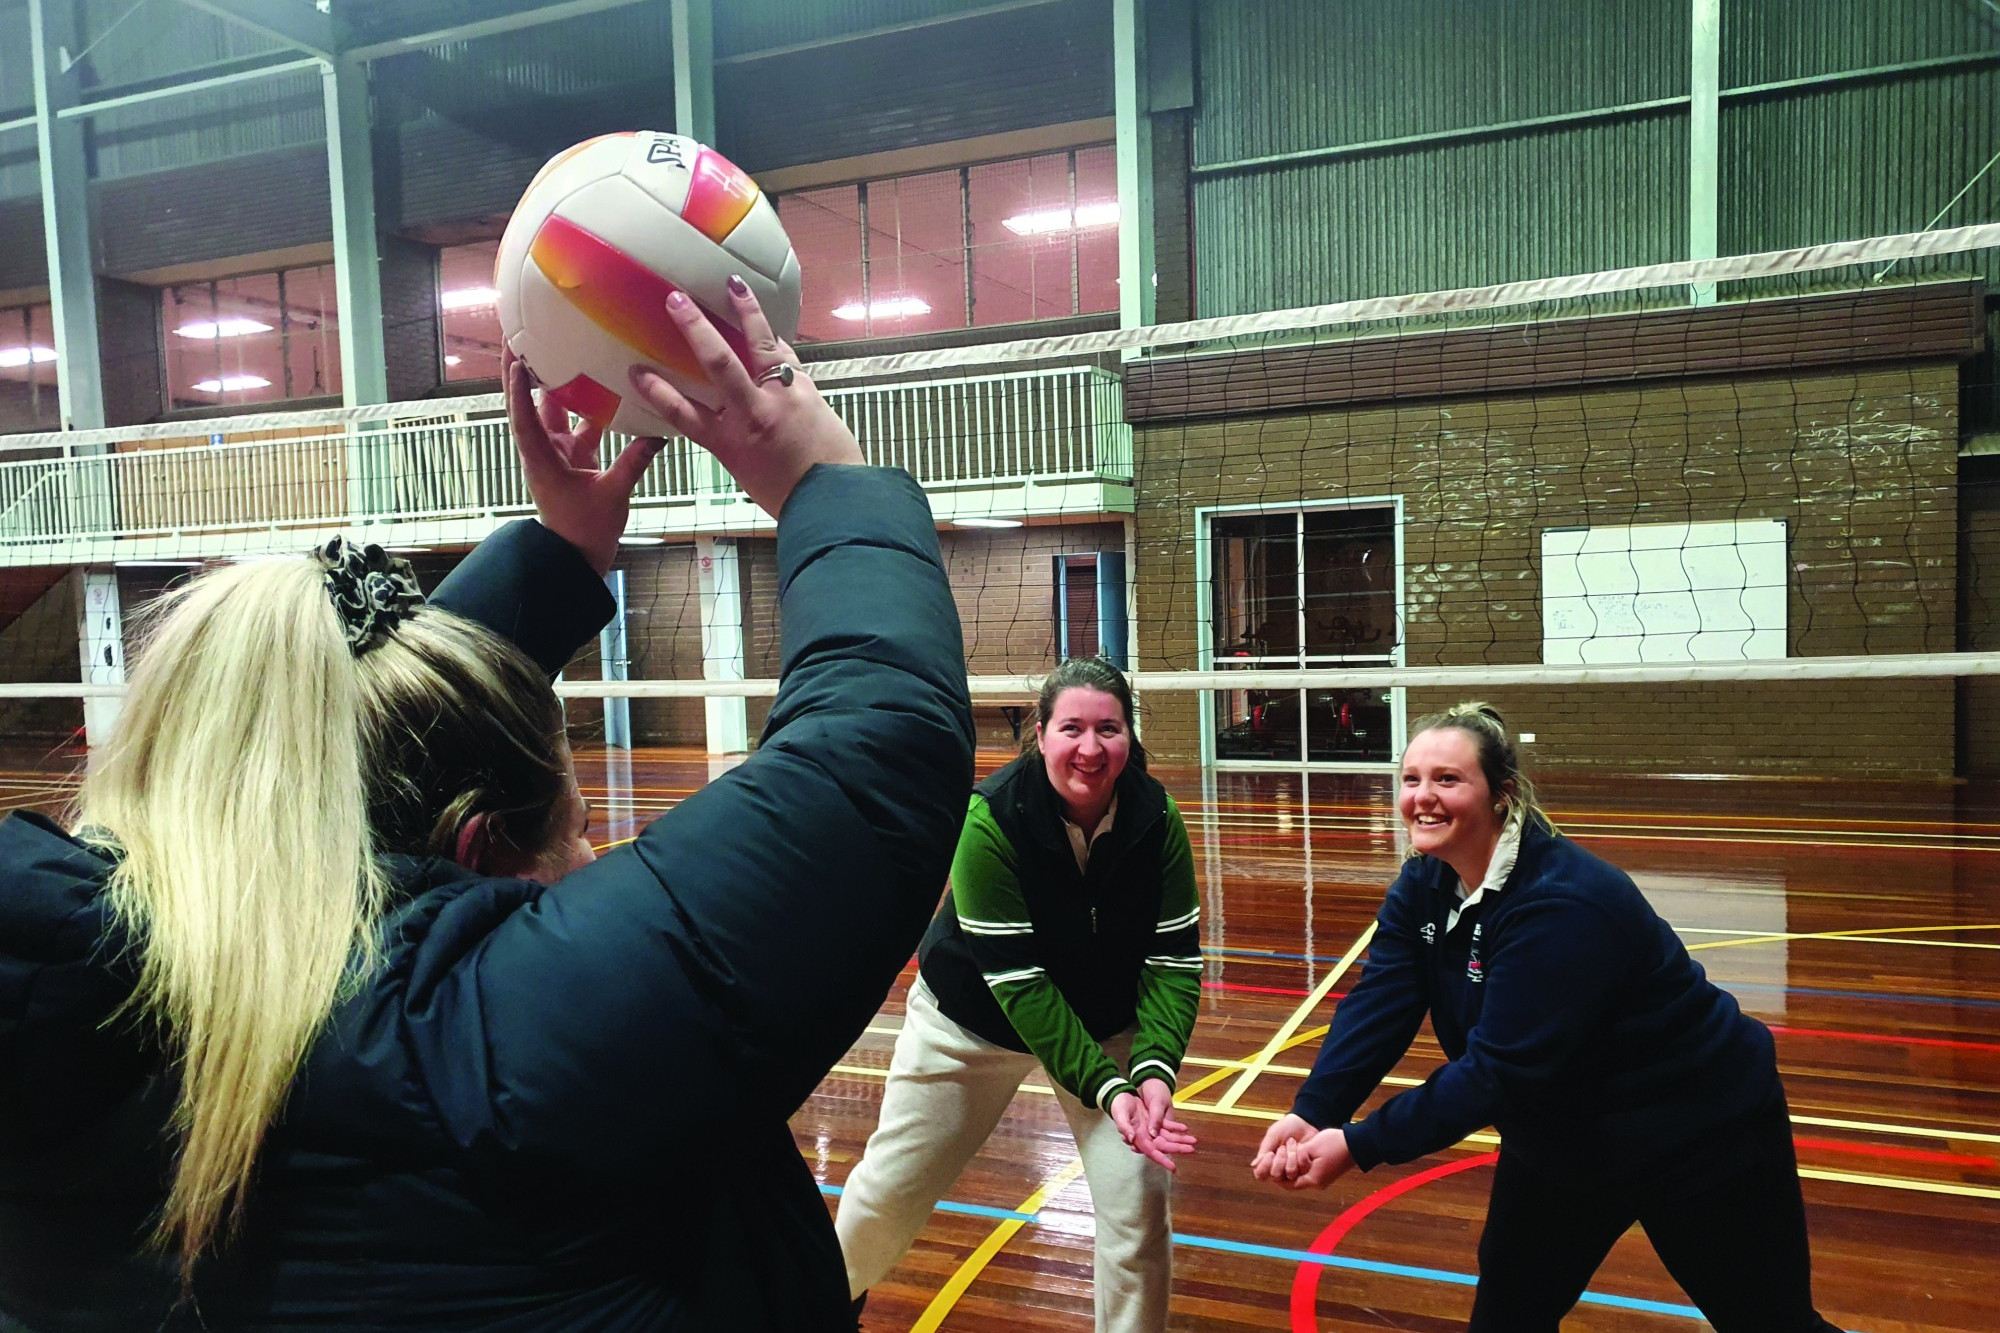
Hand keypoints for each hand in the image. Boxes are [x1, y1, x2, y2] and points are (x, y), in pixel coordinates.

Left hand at [503, 348, 663, 576]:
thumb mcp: (612, 495)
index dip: (519, 389)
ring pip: (551, 413)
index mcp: (543, 460)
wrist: (577, 558)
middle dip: (524, 373)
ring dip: (553, 386)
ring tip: (559, 350)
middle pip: (528, 406)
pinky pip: (576, 426)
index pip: (524, 418)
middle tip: (521, 338)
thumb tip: (657, 435)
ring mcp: (557, 454)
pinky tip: (601, 388)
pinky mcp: (572, 460)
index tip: (517, 360)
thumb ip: (633, 462)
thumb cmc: (584, 532)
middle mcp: (544, 452)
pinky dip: (585, 409)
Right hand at [626, 278, 863, 517]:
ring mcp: (783, 398)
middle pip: (717, 363)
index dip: (657, 391)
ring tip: (734, 284)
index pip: (681, 413)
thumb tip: (719, 413)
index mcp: (728, 444)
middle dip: (695, 328)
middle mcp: (753, 415)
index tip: (636, 371)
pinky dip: (776, 339)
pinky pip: (787, 357)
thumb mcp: (743, 470)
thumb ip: (728, 439)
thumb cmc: (789, 494)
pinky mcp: (808, 391)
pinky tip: (767, 324)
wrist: (836, 499)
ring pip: (761, 346)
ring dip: (746, 311)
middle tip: (676, 299)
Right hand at [1110, 1090, 1196, 1171]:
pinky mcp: (1154, 1120)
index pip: (1153, 1152)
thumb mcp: (1120, 1115)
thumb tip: (1131, 1138)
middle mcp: (1146, 1136)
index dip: (1163, 1160)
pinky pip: (1167, 1125)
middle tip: (1192, 1150)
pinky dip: (1176, 1127)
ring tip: (1193, 1141)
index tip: (1173, 1167)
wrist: (1120, 1095)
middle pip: (1164, 1146)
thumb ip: (1125, 1127)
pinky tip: (1185, 1128)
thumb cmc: (1118, 1106)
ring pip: (1168, 1137)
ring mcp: (1151, 1129)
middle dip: (1178, 1149)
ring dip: (1180, 1139)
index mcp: (1138, 1138)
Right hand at [1251, 1112, 1317, 1181]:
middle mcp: (1280, 1169)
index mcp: (1268, 1162)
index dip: (1264, 1166)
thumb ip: (1264, 1151)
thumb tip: (1253, 1165)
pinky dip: (1301, 1156)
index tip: (1270, 1154)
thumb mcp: (1272, 1136)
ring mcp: (1293, 1170)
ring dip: (1291, 1156)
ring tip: (1292, 1144)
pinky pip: (1303, 1170)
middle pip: (1275, 1176)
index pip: (1260, 1174)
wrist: (1305, 1122)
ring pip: (1290, 1174)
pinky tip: (1301, 1146)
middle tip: (1282, 1147)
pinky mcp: (1305, 1169)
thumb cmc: (1286, 1128)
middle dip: (1280, 1160)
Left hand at [1258, 1122, 1353, 1190]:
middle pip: (1294, 1181)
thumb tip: (1287, 1159)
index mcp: (1313, 1180)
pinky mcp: (1326, 1173)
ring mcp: (1323, 1179)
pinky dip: (1301, 1164)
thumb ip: (1297, 1155)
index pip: (1288, 1184)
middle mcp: (1317, 1183)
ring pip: (1301, 1176)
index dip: (1278, 1174)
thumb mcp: (1311, 1147)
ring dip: (1294, 1164)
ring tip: (1292, 1149)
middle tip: (1282, 1152)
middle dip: (1285, 1167)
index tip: (1272, 1162)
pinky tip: (1300, 1152)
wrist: (1357, 1144)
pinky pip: (1308, 1172)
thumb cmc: (1335, 1144)